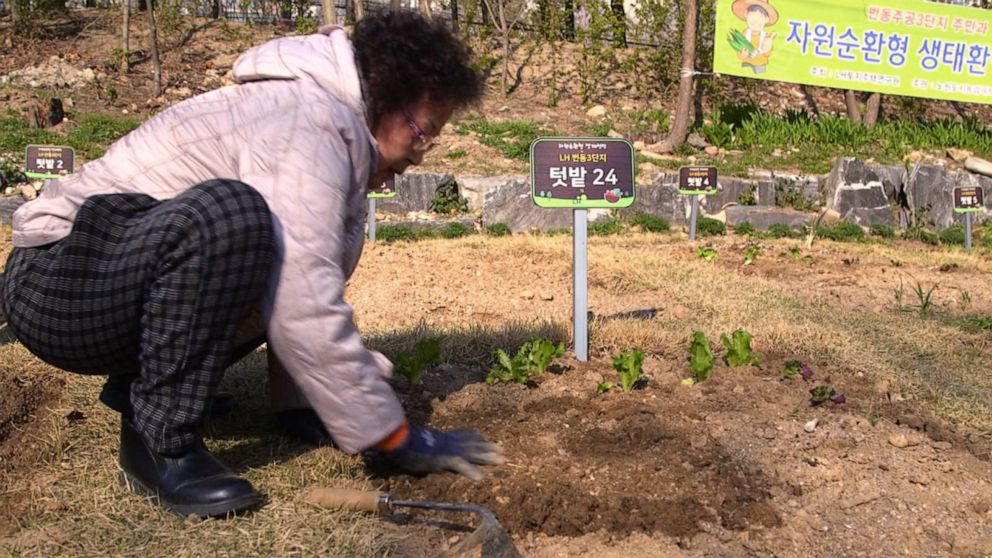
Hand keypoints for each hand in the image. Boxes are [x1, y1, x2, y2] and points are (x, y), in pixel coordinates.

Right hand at [388, 424, 504, 480]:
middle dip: (488, 447)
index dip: (476, 437)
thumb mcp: (415, 441)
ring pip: (471, 453)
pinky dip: (470, 472)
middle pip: (472, 444)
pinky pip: (460, 465)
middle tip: (504, 450)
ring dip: (486, 457)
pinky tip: (481, 478)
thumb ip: (423, 444)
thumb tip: (421, 449)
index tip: (486, 438)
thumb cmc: (402, 441)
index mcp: (442, 437)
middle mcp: (448, 442)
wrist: (398, 439)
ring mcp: (448, 449)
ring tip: (501, 461)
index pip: (463, 435)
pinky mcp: (444, 459)